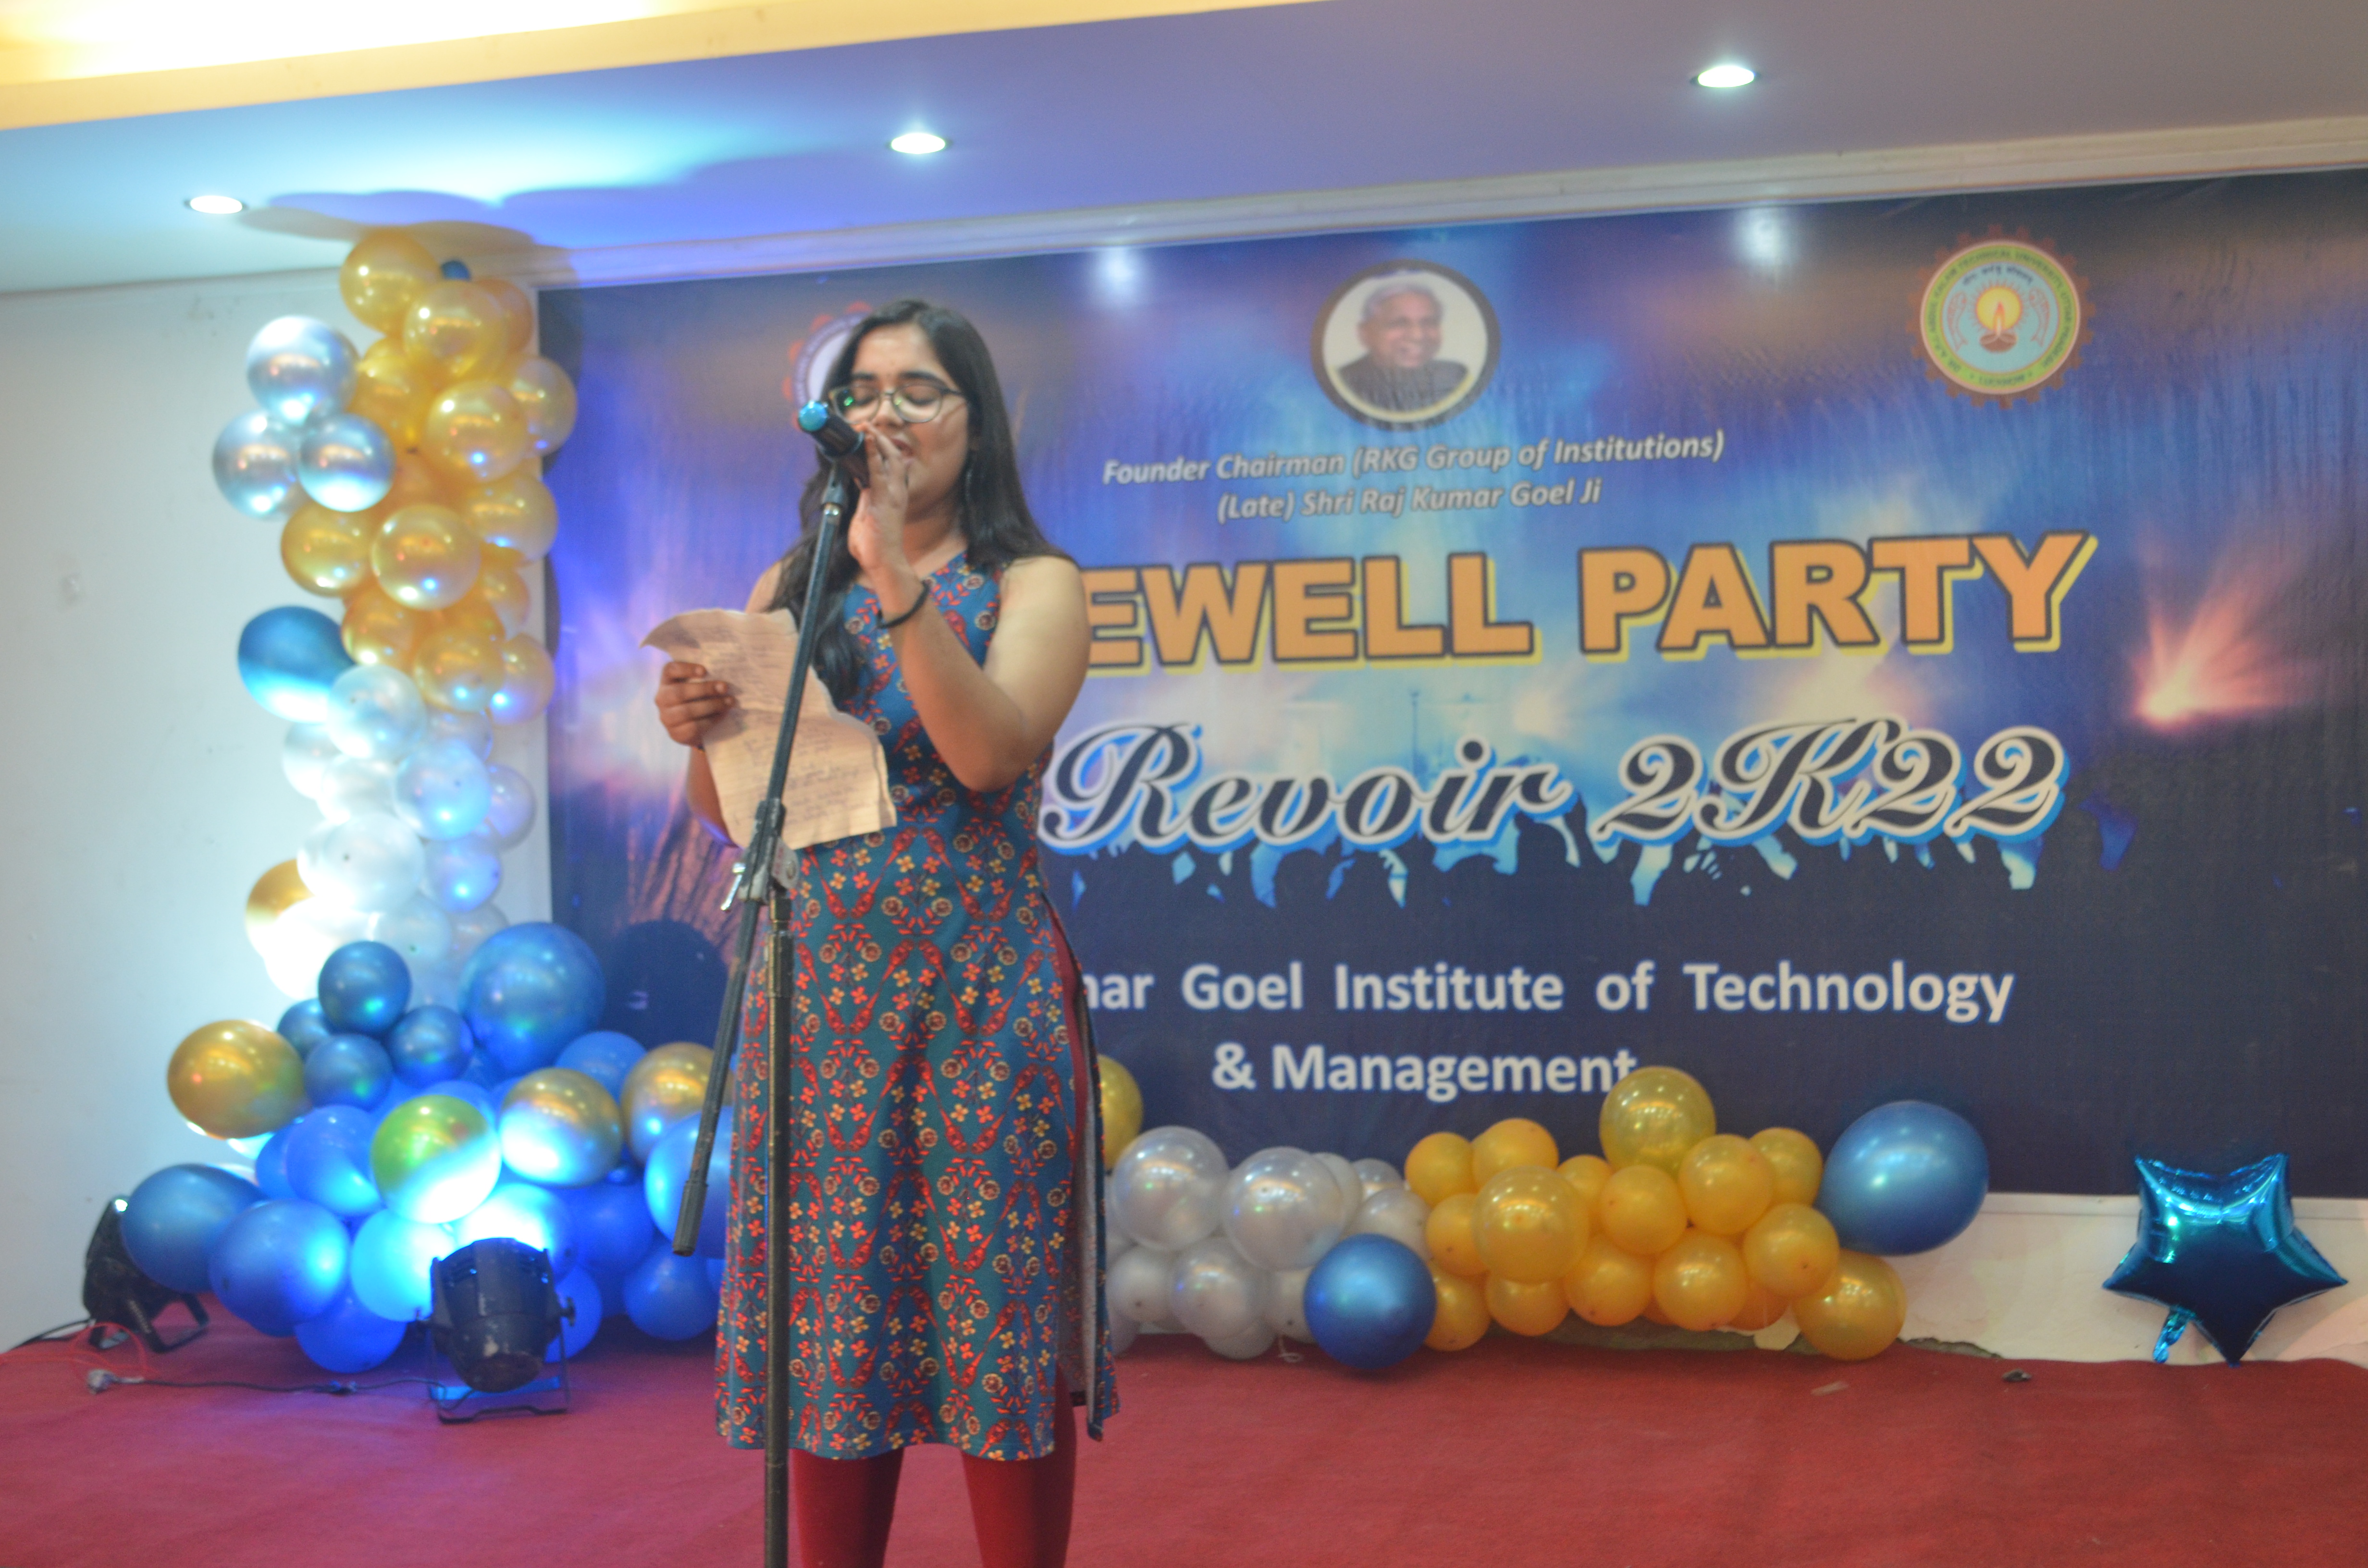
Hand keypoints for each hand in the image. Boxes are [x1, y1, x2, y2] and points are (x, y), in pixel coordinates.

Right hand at [656, 660, 732, 746]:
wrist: (692, 729)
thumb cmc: (697, 701)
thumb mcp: (697, 688)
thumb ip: (704, 679)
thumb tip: (722, 679)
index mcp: (666, 682)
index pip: (670, 670)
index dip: (685, 669)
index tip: (704, 670)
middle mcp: (662, 699)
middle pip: (679, 692)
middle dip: (704, 689)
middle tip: (724, 687)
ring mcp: (666, 718)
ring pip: (688, 711)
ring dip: (712, 705)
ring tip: (729, 701)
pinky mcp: (675, 734)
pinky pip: (694, 727)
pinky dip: (711, 720)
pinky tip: (722, 714)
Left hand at [847, 436, 916, 597]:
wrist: (883, 562)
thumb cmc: (873, 546)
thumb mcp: (865, 517)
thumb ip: (864, 500)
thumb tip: (858, 486)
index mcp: (892, 496)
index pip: (887, 465)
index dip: (879, 448)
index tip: (867, 436)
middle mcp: (896, 492)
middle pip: (893, 457)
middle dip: (880, 439)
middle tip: (866, 425)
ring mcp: (892, 495)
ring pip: (890, 459)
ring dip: (877, 440)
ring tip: (867, 426)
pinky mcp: (883, 500)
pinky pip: (878, 471)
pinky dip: (872, 453)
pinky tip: (867, 440)